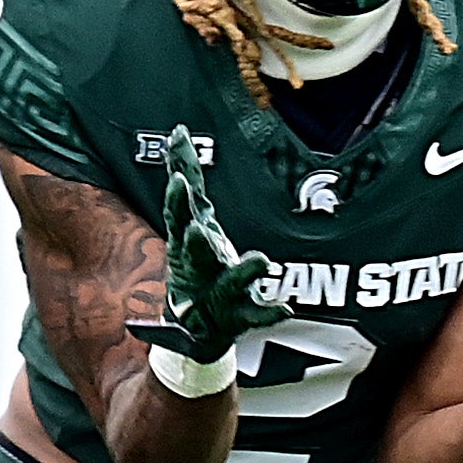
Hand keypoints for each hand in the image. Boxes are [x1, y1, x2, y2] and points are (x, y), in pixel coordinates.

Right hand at [122, 128, 286, 365]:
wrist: (198, 328)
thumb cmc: (200, 267)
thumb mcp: (193, 221)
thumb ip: (189, 181)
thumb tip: (179, 133)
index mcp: (189, 243)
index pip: (180, 215)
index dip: (178, 199)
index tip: (178, 181)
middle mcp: (201, 267)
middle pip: (196, 250)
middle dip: (196, 242)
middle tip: (196, 230)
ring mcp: (219, 292)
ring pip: (230, 282)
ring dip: (244, 273)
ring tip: (261, 262)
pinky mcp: (239, 315)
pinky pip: (257, 314)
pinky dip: (270, 312)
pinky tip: (285, 309)